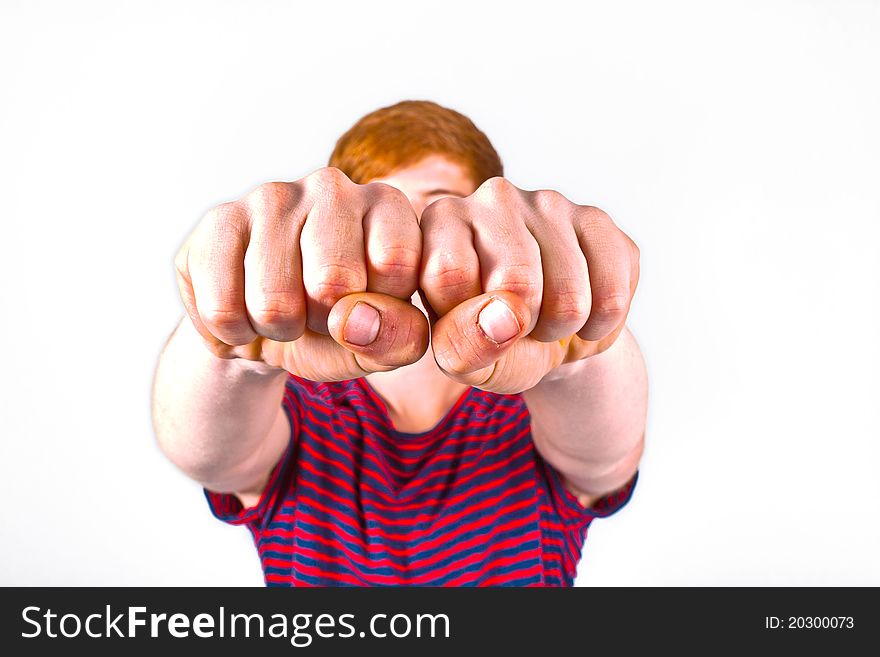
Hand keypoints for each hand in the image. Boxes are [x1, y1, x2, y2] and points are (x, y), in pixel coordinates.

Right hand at [175, 167, 428, 379]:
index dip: (378, 311)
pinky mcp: (219, 219)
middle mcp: (333, 187)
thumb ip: (400, 338)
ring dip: (278, 330)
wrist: (264, 329)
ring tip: (283, 313)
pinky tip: (244, 309)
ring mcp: (272, 196)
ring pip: (274, 302)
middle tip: (318, 314)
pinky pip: (223, 307)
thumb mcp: (384, 344)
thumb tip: (357, 319)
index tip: (367, 307)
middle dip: (324, 323)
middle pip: (332, 280)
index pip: (397, 262)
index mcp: (387, 206)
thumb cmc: (339, 328)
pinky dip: (235, 331)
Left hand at [420, 177, 639, 393]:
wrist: (549, 335)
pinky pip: (612, 293)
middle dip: (522, 326)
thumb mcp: (461, 358)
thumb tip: (504, 317)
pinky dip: (600, 323)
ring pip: (568, 294)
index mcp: (441, 220)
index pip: (449, 273)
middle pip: (516, 280)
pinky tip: (583, 311)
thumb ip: (461, 345)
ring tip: (547, 320)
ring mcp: (549, 202)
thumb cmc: (489, 340)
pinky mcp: (597, 219)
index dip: (468, 320)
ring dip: (561, 329)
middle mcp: (492, 197)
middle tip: (516, 325)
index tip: (472, 324)